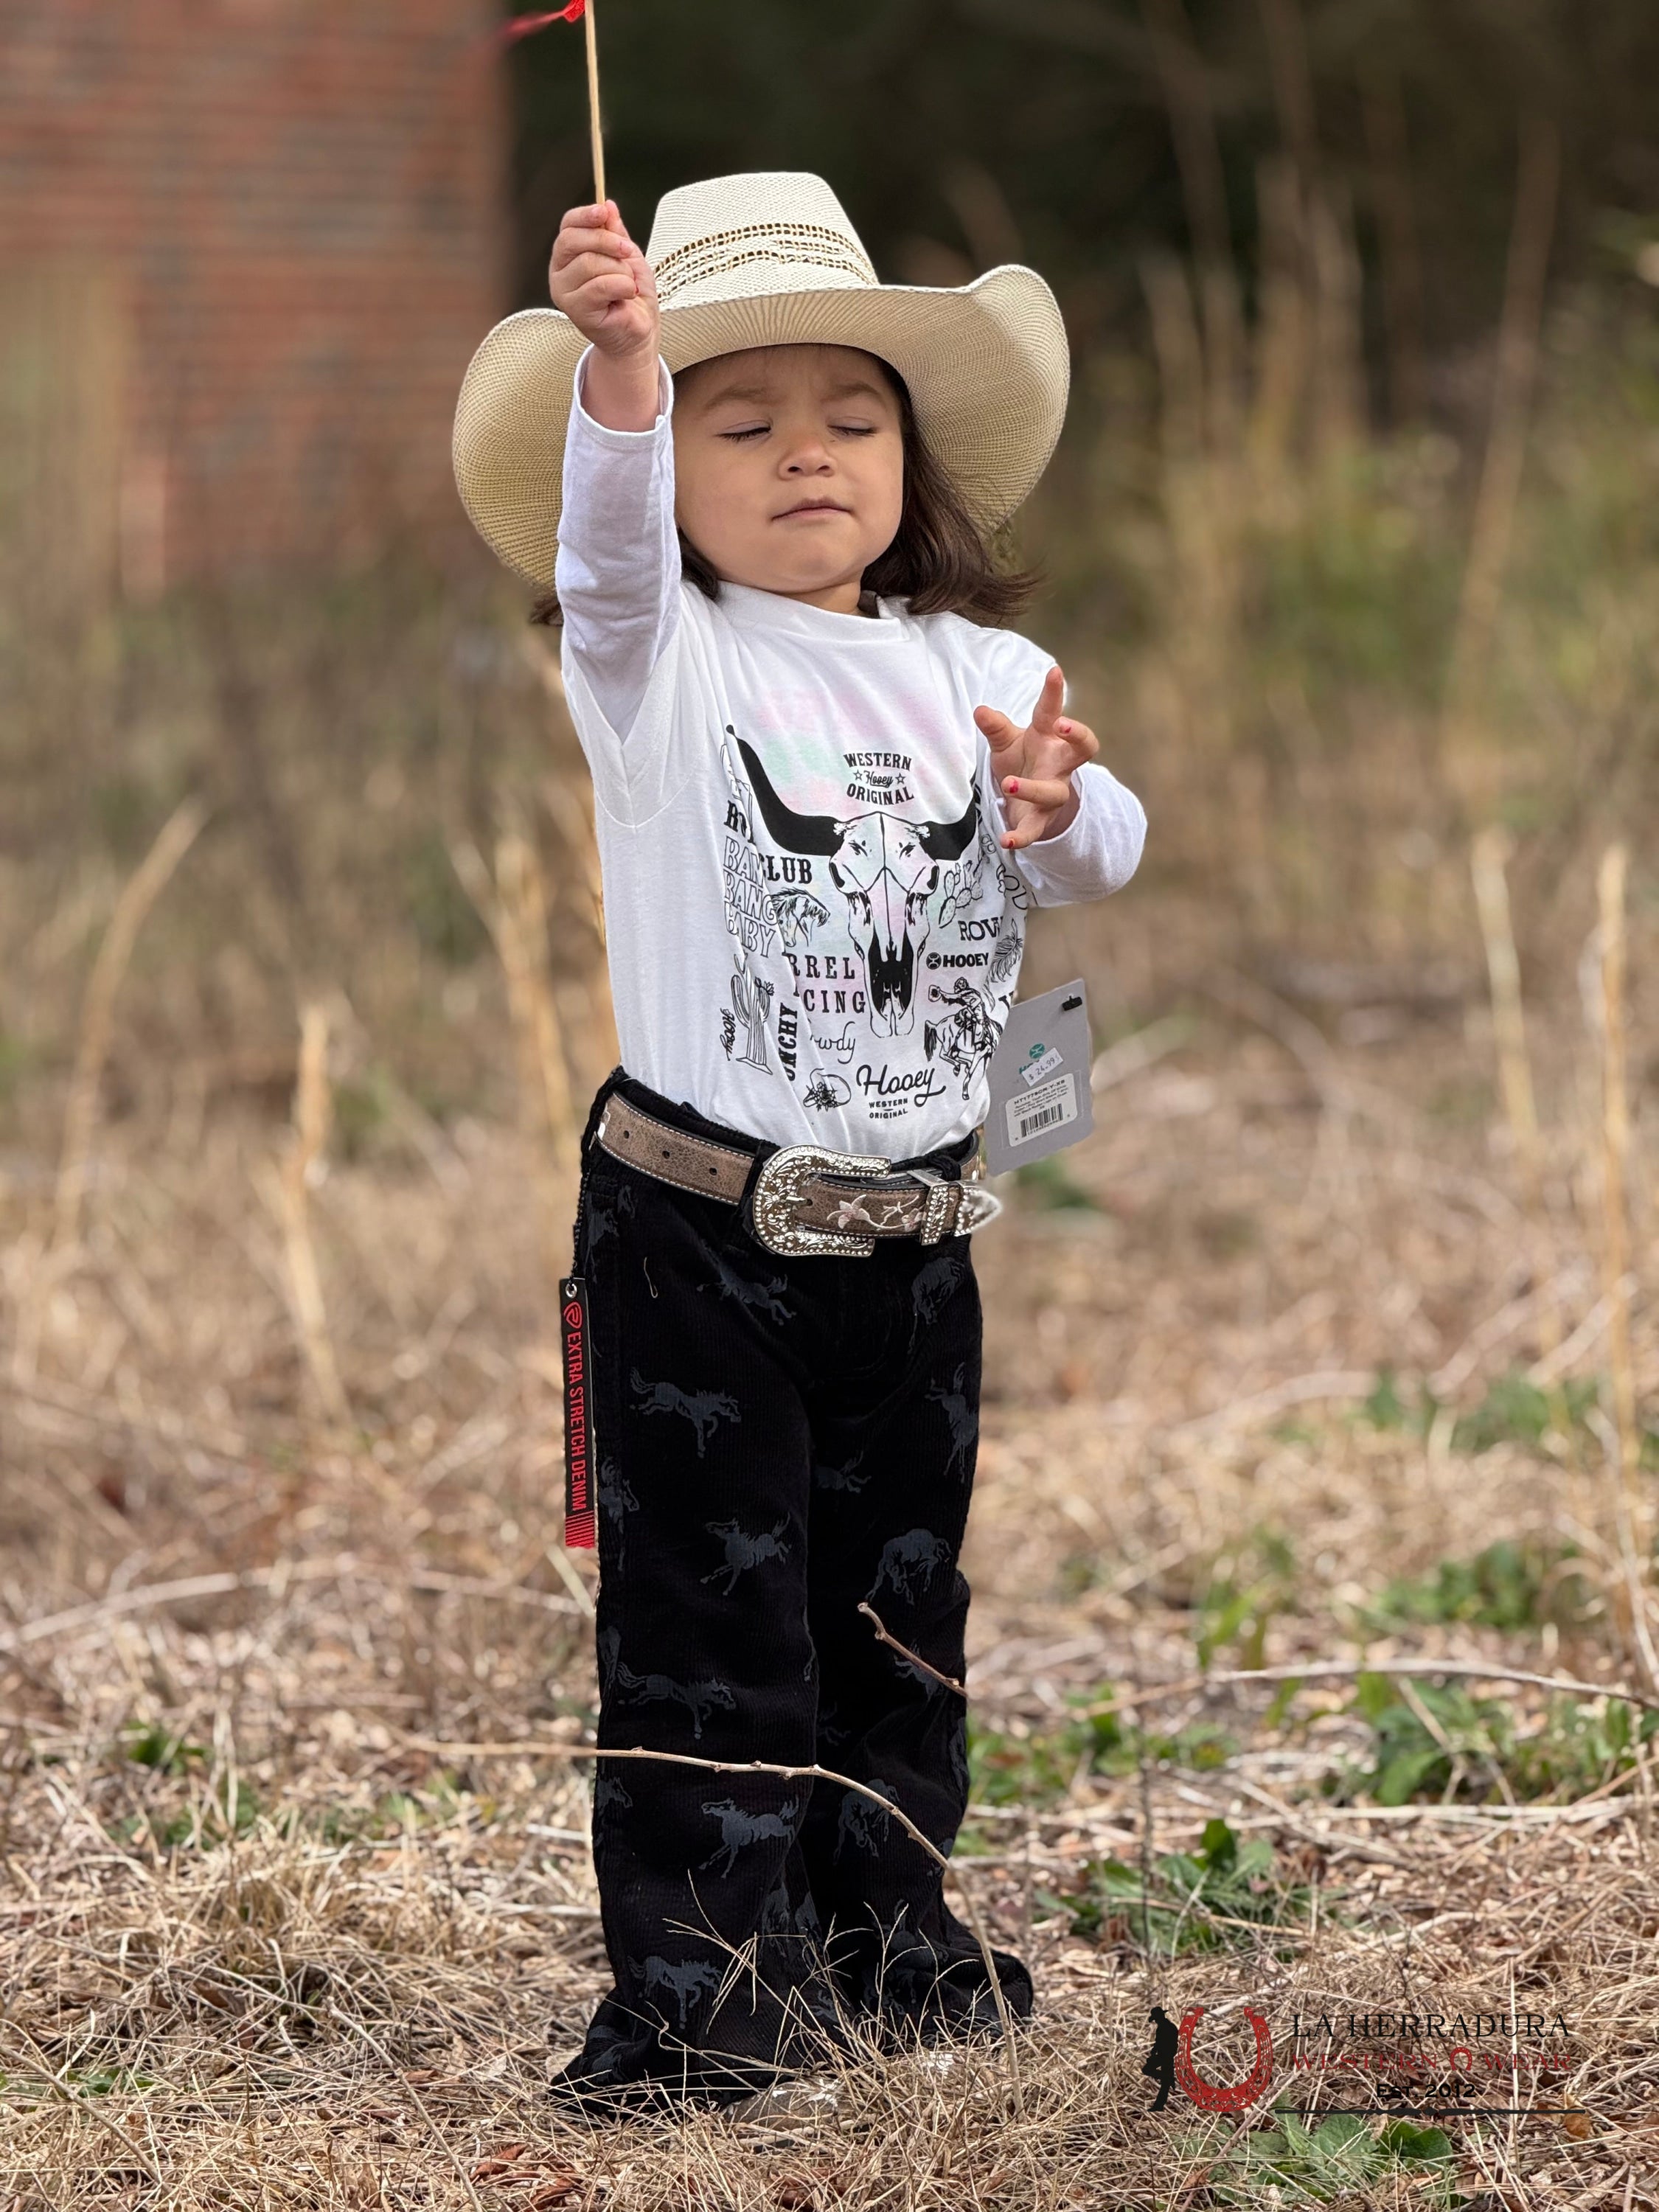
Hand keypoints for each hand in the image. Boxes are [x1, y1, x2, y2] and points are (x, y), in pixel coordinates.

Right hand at [550, 201, 660, 431]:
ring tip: (628, 284)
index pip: (568, 226)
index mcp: (568, 256)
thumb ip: (614, 232)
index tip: (605, 213)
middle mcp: (560, 273)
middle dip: (608, 242)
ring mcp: (565, 293)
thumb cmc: (630, 295)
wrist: (639, 331)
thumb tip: (608, 206)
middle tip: (628, 252)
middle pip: (574, 241)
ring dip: (620, 271)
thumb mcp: (626, 255)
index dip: (586, 216)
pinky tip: (626, 296)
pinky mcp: (576, 311)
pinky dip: (622, 286)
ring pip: (591, 263)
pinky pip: (600, 285)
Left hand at [974, 667, 1098, 848]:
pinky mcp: (1040, 819)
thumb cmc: (1021, 760)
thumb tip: (979, 710)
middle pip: (1084, 749)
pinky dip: (1020, 837)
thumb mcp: (1005, 742)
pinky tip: (1005, 841)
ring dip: (1031, 788)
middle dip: (1078, 735)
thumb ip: (995, 727)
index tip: (1054, 671)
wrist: (1029, 800)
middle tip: (1062, 724)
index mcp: (1049, 738)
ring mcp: (1054, 792)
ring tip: (1007, 784)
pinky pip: (1034, 830)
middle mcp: (1059, 764)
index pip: (1054, 711)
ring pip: (1054, 792)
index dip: (1055, 692)